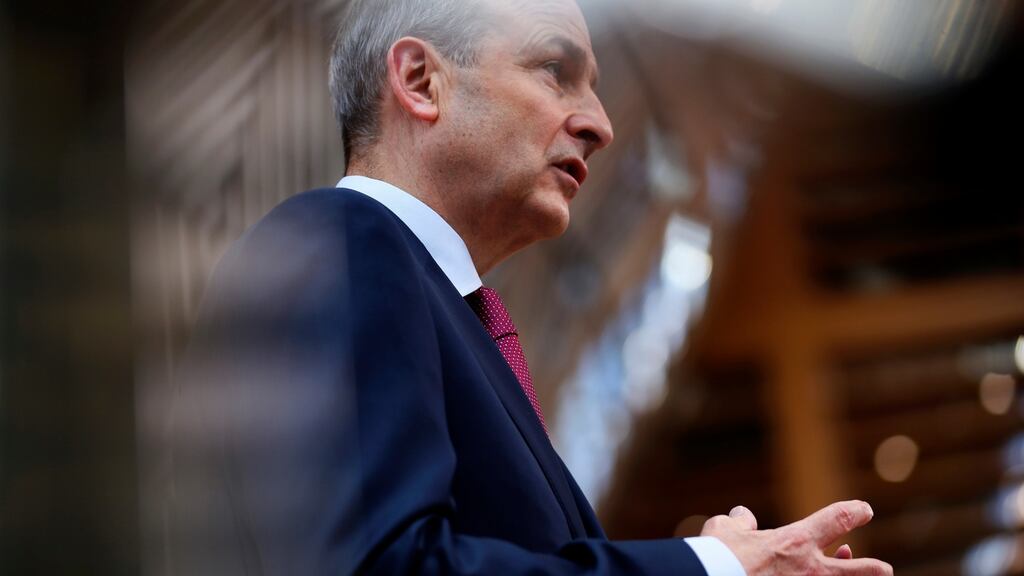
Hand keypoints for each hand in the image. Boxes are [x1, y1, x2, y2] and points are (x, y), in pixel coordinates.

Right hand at [699, 501, 892, 574]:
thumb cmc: (716, 557)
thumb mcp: (723, 530)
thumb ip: (739, 522)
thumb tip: (743, 515)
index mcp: (796, 541)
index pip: (837, 519)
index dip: (854, 512)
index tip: (864, 510)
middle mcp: (810, 570)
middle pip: (860, 570)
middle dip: (874, 569)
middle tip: (884, 568)